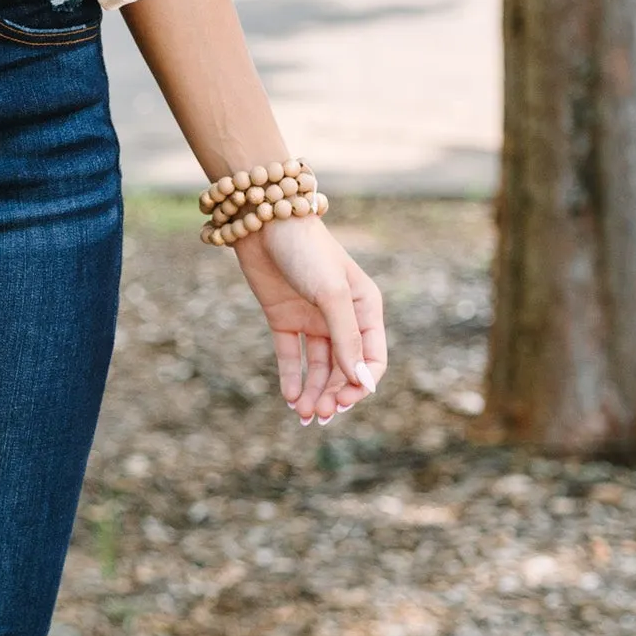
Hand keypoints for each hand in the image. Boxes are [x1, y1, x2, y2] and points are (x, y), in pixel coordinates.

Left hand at [232, 216, 386, 424]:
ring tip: (303, 413)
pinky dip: (292, 378)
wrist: (263, 222)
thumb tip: (361, 382)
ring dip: (314, 392)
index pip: (372, 358)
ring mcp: (312, 319)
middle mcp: (342, 317)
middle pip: (344, 368)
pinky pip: (292, 356)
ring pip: (318, 367)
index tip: (343, 400)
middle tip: (319, 413)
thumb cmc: (307, 251)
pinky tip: (290, 397)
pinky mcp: (284, 318)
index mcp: (366, 308)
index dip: (361, 384)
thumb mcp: (331, 295)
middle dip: (334, 393)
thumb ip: (345, 338)